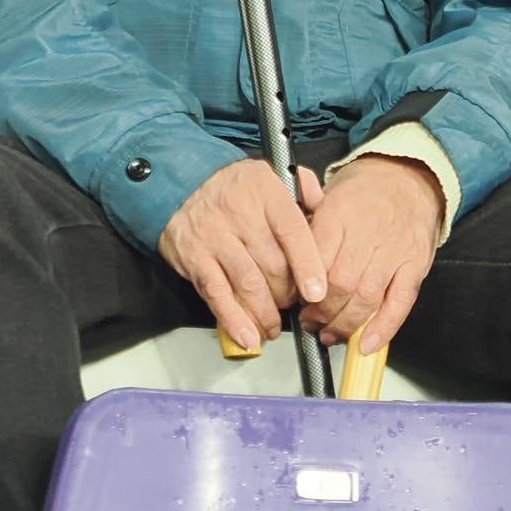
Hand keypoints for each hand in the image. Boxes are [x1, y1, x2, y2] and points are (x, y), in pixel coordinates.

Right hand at [157, 159, 327, 350]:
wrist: (183, 181)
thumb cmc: (235, 184)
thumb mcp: (273, 174)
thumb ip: (305, 191)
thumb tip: (327, 211)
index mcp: (265, 192)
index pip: (291, 231)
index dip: (307, 265)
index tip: (317, 291)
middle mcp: (239, 214)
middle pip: (273, 265)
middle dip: (288, 293)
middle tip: (294, 304)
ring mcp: (214, 237)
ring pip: (248, 284)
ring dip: (265, 313)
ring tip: (274, 326)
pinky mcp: (194, 258)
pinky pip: (217, 295)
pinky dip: (234, 320)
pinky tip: (249, 336)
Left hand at [298, 155, 442, 354]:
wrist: (409, 176)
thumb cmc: (365, 190)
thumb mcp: (328, 195)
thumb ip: (308, 229)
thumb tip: (286, 266)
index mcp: (339, 213)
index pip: (314, 258)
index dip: (302, 288)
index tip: (293, 301)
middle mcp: (367, 233)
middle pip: (339, 284)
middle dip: (320, 312)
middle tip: (309, 322)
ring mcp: (394, 251)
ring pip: (366, 298)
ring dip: (345, 325)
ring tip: (330, 333)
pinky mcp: (414, 265)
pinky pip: (400, 303)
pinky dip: (383, 328)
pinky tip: (366, 344)